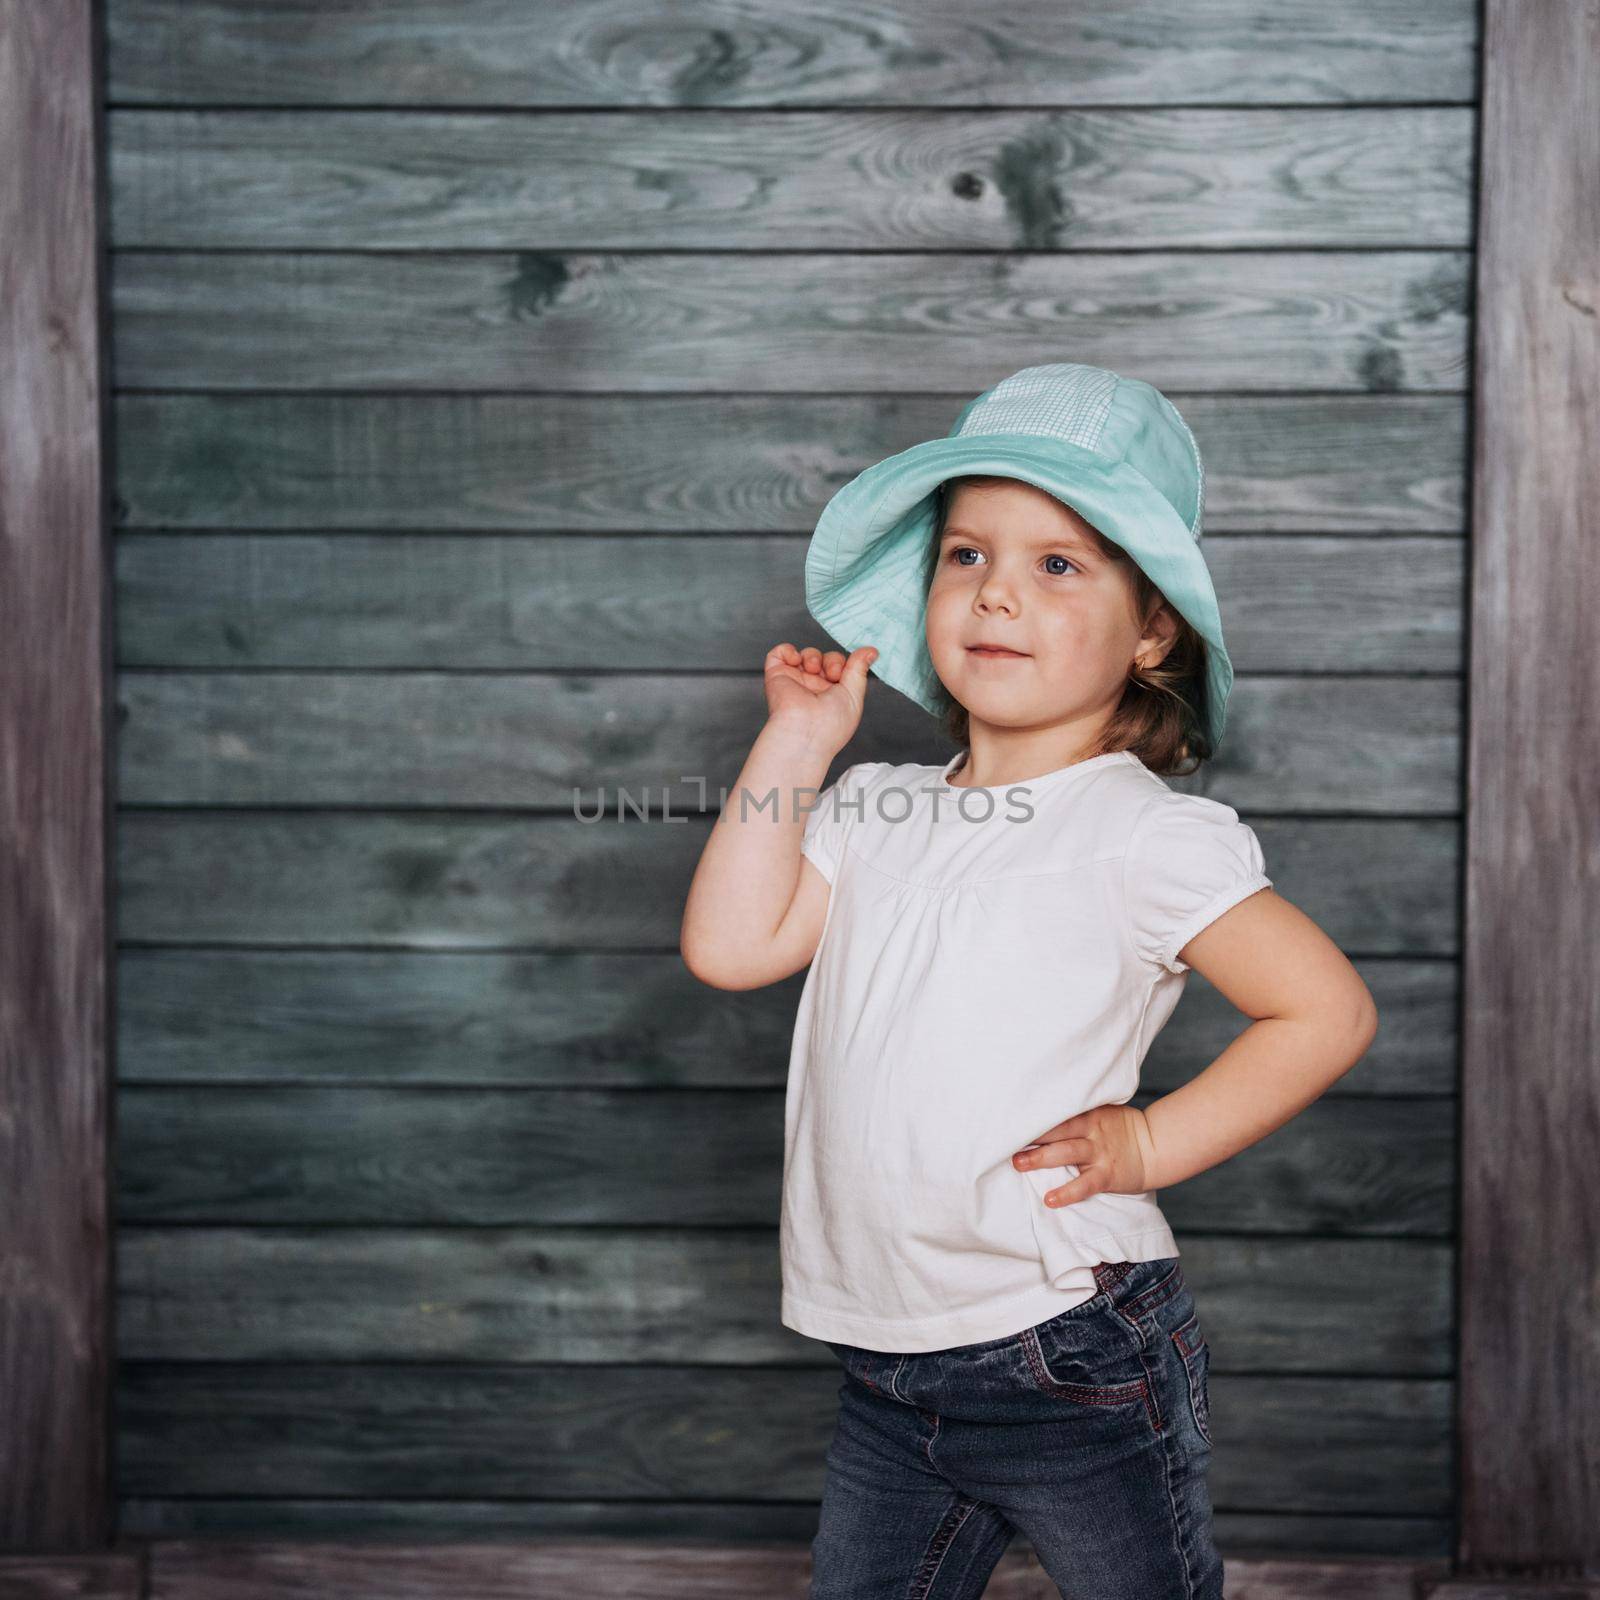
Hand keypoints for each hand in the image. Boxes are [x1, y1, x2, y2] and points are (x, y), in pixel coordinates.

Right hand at [763, 642, 878, 753]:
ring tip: (813, 668)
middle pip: (825, 659)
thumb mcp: (854, 695)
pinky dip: (788, 650)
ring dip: (813, 655)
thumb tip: (871, 651)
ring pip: (806, 655)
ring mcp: (794, 682)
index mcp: (832, 696)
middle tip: (833, 673)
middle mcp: (814, 690)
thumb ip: (860, 670)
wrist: (804, 733)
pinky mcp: (777, 676)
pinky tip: (796, 659)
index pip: (841, 670)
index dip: (845, 664)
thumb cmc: (830, 724)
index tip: (846, 672)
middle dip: (832, 660)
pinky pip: (779, 654)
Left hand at [1012, 1103, 1159, 1206]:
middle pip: (1054, 1130)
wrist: (1155, 1146)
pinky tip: (1050, 1199)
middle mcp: (1090, 1131)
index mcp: (1087, 1114)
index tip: (1008, 1116)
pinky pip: (1083, 1185)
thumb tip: (1043, 1108)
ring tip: (1018, 1163)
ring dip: (1040, 1158)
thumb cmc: (1122, 1128)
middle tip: (1004, 1138)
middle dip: (1029, 1135)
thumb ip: (1077, 1112)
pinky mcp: (1106, 1175)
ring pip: (1065, 1153)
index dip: (1032, 1114)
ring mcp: (1098, 1153)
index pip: (1055, 1112)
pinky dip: (1066, 1192)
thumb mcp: (1101, 1111)